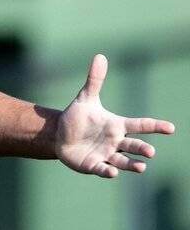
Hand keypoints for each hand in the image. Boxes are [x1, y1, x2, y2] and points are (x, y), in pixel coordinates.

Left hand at [56, 54, 174, 177]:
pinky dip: (108, 172)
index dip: (155, 126)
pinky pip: (102, 169)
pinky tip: (112, 173)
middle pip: (134, 146)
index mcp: (117, 126)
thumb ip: (94, 80)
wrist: (59, 135)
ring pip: (123, 161)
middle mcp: (115, 142)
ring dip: (132, 165)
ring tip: (141, 167)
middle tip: (150, 152)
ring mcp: (106, 155)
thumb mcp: (85, 99)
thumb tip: (100, 56)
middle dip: (143, 149)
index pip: (140, 125)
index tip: (170, 128)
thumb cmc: (77, 118)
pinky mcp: (93, 165)